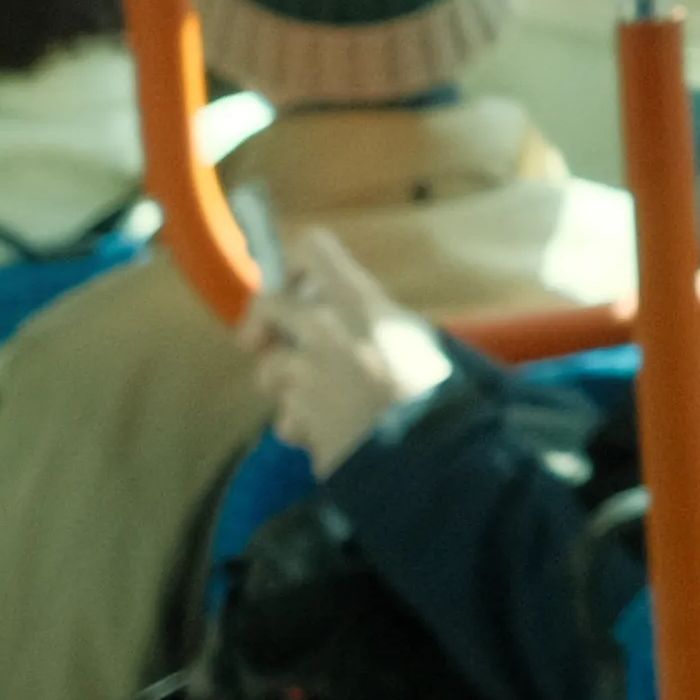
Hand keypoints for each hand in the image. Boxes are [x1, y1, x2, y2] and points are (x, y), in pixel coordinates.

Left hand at [239, 225, 449, 468]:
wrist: (432, 451)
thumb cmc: (435, 387)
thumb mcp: (411, 334)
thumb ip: (369, 317)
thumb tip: (337, 310)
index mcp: (359, 302)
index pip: (309, 248)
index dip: (296, 265)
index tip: (302, 287)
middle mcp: (323, 330)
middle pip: (265, 305)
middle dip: (264, 325)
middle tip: (274, 340)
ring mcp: (305, 376)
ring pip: (268, 370)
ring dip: (287, 385)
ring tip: (320, 399)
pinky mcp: (296, 418)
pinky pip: (285, 418)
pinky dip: (300, 426)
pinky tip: (327, 432)